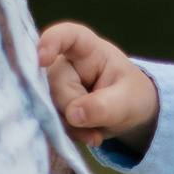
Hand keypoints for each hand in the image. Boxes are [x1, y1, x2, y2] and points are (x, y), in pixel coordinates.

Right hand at [37, 21, 159, 153]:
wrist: (129, 113)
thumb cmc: (131, 95)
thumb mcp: (128, 101)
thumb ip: (104, 106)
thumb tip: (73, 114)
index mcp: (89, 50)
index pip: (67, 36)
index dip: (51, 42)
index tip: (42, 59)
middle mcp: (65, 63)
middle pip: (54, 84)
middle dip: (75, 107)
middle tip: (102, 117)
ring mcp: (55, 85)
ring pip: (49, 106)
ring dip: (73, 125)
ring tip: (98, 131)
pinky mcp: (51, 104)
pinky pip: (50, 121)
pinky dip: (70, 134)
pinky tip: (90, 137)